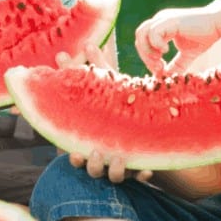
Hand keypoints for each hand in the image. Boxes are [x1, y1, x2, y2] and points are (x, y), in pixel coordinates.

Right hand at [56, 43, 152, 183]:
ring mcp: (122, 164)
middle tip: (97, 152)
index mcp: (92, 141)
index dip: (73, 156)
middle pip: (93, 169)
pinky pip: (142, 174)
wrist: (147, 127)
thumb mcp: (110, 88)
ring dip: (115, 170)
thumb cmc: (120, 104)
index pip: (77, 151)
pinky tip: (147, 170)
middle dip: (93, 164)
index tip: (73, 153)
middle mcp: (104, 157)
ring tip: (119, 159)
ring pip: (115, 176)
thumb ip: (97, 70)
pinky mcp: (142, 166)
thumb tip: (87, 44)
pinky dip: (143, 173)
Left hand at [135, 7, 219, 73]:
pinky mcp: (170, 20)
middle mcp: (159, 20)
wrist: (218, 24)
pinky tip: (166, 51)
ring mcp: (163, 18)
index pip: (143, 41)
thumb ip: (176, 65)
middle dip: (145, 55)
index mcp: (161, 26)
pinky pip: (153, 32)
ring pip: (141, 33)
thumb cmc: (204, 36)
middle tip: (158, 67)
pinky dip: (156, 44)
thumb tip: (166, 79)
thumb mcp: (187, 54)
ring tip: (160, 59)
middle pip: (139, 37)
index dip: (147, 57)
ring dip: (147, 50)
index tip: (159, 70)